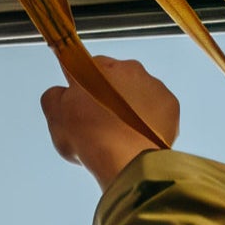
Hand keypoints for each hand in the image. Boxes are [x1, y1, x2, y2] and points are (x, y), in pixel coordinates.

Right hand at [43, 55, 178, 188]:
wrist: (127, 159)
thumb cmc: (89, 138)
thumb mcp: (55, 117)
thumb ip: (54, 97)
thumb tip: (59, 91)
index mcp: (98, 68)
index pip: (84, 65)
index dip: (78, 82)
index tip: (75, 98)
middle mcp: (129, 69)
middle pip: (113, 77)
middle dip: (105, 93)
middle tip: (96, 120)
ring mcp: (153, 85)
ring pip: (137, 91)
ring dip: (128, 105)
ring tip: (117, 133)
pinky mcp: (170, 104)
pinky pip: (156, 107)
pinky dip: (147, 118)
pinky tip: (135, 136)